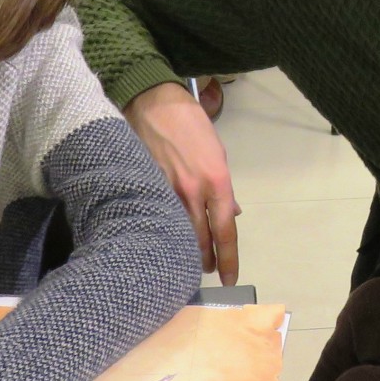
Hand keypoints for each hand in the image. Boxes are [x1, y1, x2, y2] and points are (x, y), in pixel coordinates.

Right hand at [125, 80, 240, 283]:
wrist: (154, 103)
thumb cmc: (191, 125)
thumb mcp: (217, 153)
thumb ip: (224, 188)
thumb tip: (232, 212)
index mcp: (217, 182)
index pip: (226, 230)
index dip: (229, 258)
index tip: (230, 277)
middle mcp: (195, 192)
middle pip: (202, 240)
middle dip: (206, 261)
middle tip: (209, 272)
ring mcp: (168, 191)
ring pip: (179, 234)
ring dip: (184, 251)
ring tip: (187, 262)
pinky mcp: (147, 187)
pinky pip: (158, 218)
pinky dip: (163, 232)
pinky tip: (163, 240)